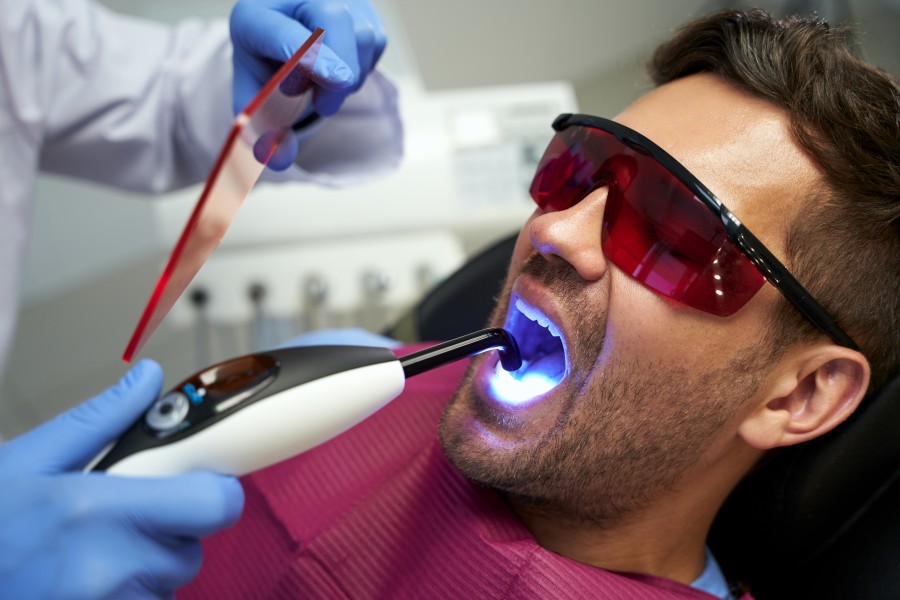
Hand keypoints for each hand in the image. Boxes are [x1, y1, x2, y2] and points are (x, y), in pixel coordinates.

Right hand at [0, 360, 244, 598]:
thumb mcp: (28, 462)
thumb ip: (100, 421)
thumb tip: (147, 379)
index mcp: (101, 511)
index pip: (217, 504)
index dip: (212, 492)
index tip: (193, 486)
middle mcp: (115, 569)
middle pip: (191, 545)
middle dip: (166, 531)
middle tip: (113, 522)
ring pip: (167, 583)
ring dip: (142, 571)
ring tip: (83, 560)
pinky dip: (126, 598)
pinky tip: (78, 587)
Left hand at [230, 0, 386, 117]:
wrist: (280, 43)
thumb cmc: (267, 70)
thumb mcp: (255, 103)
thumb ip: (262, 132)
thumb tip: (279, 159)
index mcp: (254, 17)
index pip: (281, 32)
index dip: (307, 54)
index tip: (332, 78)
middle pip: (333, 19)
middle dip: (340, 70)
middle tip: (326, 108)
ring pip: (361, 34)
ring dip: (350, 76)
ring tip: (325, 88)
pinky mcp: (361, 7)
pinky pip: (376, 40)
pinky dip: (363, 67)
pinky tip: (340, 71)